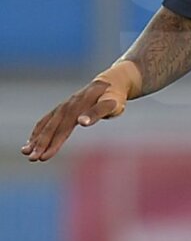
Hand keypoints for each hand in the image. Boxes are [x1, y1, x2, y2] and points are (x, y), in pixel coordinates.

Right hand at [22, 61, 140, 161]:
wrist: (112, 82)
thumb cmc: (114, 96)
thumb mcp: (111, 104)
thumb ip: (97, 112)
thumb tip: (81, 122)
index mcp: (79, 106)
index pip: (64, 128)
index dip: (55, 142)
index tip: (45, 156)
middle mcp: (68, 106)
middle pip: (52, 127)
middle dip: (41, 144)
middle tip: (32, 159)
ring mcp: (64, 106)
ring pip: (47, 124)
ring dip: (35, 139)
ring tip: (25, 153)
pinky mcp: (62, 108)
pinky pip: (46, 121)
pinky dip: (37, 132)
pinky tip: (30, 142)